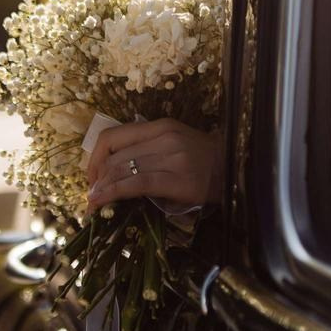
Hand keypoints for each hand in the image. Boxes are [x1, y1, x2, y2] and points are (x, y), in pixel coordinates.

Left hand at [84, 118, 222, 210]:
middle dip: (95, 178)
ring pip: (121, 169)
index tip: (91, 177)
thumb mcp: (175, 144)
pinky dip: (113, 194)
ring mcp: (171, 157)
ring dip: (100, 189)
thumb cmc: (206, 161)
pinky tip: (102, 203)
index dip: (94, 158)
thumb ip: (147, 149)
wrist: (239, 169)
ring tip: (93, 204)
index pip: (113, 136)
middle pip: (113, 155)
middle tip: (91, 196)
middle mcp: (164, 137)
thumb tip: (112, 172)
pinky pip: (136, 184)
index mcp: (161, 126)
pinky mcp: (177, 179)